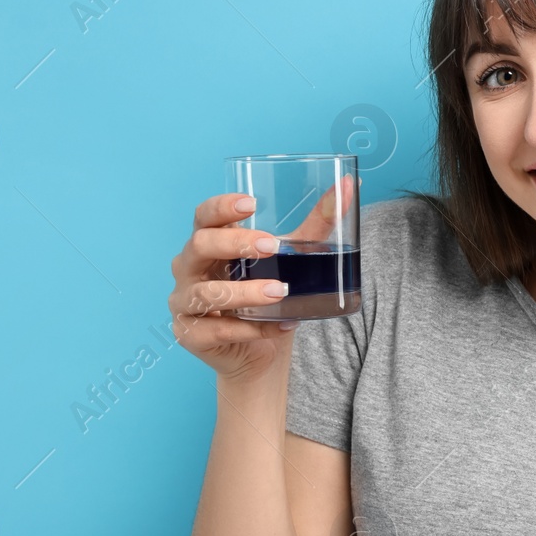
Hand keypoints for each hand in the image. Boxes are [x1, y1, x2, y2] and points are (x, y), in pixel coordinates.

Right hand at [167, 175, 358, 384]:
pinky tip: (277, 327)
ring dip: (244, 292)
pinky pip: (214, 330)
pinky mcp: (191, 334)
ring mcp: (185, 302)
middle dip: (234, 244)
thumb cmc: (270, 295)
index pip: (204, 215)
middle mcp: (190, 268)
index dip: (221, 206)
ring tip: (279, 292)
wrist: (262, 350)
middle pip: (199, 245)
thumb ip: (317, 224)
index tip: (251, 204)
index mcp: (210, 241)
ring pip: (205, 292)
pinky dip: (248, 329)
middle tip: (271, 247)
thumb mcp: (292, 257)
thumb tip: (350, 185)